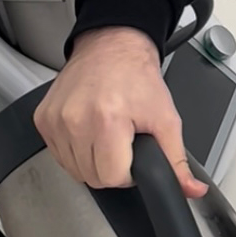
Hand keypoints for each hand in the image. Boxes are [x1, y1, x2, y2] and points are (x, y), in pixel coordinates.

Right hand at [33, 26, 207, 196]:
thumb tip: (192, 190)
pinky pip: (59, 155)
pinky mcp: (43, 119)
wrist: (112, 46)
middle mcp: (75, 120)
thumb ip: (177, 161)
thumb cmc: (136, 77)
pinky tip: (89, 131)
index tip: (132, 156)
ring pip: (74, 170)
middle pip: (92, 177)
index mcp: (107, 121)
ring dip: (92, 161)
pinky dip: (75, 151)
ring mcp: (55, 120)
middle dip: (111, 168)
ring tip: (106, 135)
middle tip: (122, 144)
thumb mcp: (166, 120)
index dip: (128, 173)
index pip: (112, 178)